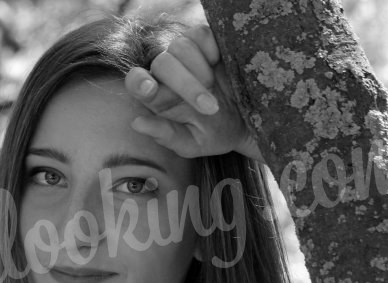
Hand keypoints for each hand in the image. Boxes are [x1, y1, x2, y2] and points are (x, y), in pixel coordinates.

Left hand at [124, 25, 263, 162]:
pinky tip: (220, 65)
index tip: (149, 89)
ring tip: (215, 87)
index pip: (136, 82)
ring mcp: (187, 54)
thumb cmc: (215, 134)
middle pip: (162, 63)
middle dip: (185, 85)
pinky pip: (202, 34)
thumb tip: (137, 123)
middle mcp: (167, 72)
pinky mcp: (208, 41)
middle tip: (210, 107)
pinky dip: (212, 49)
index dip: (138, 82)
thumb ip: (166, 136)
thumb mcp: (192, 144)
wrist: (251, 120)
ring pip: (180, 46)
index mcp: (157, 97)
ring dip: (199, 69)